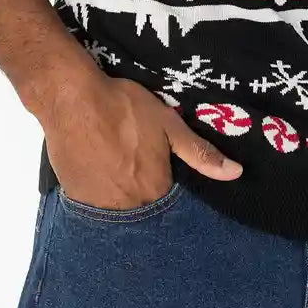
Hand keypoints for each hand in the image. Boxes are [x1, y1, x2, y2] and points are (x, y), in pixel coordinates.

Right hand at [44, 74, 242, 208]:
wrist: (72, 99)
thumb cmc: (124, 107)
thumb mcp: (168, 124)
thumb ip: (200, 152)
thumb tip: (235, 174)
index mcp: (155, 189)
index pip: (170, 204)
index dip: (167, 188)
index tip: (162, 175)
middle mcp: (129, 206)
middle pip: (143, 208)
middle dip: (143, 192)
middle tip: (135, 166)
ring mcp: (99, 205)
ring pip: (118, 209)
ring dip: (121, 196)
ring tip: (117, 168)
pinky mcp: (75, 197)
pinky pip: (93, 205)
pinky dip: (99, 193)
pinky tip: (98, 171)